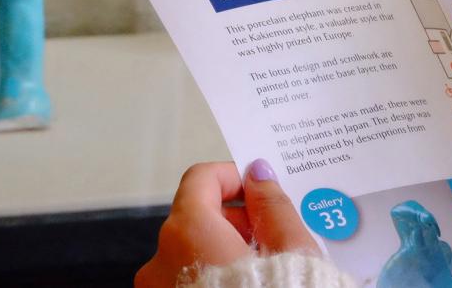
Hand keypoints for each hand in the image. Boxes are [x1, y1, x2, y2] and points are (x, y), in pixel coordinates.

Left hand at [136, 160, 317, 286]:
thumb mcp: (291, 251)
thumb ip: (272, 205)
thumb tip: (258, 174)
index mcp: (189, 231)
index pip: (201, 180)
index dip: (233, 178)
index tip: (259, 192)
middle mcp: (160, 260)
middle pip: (193, 219)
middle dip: (232, 223)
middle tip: (272, 240)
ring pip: (187, 256)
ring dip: (220, 255)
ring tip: (261, 275)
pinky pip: (182, 286)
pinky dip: (206, 282)